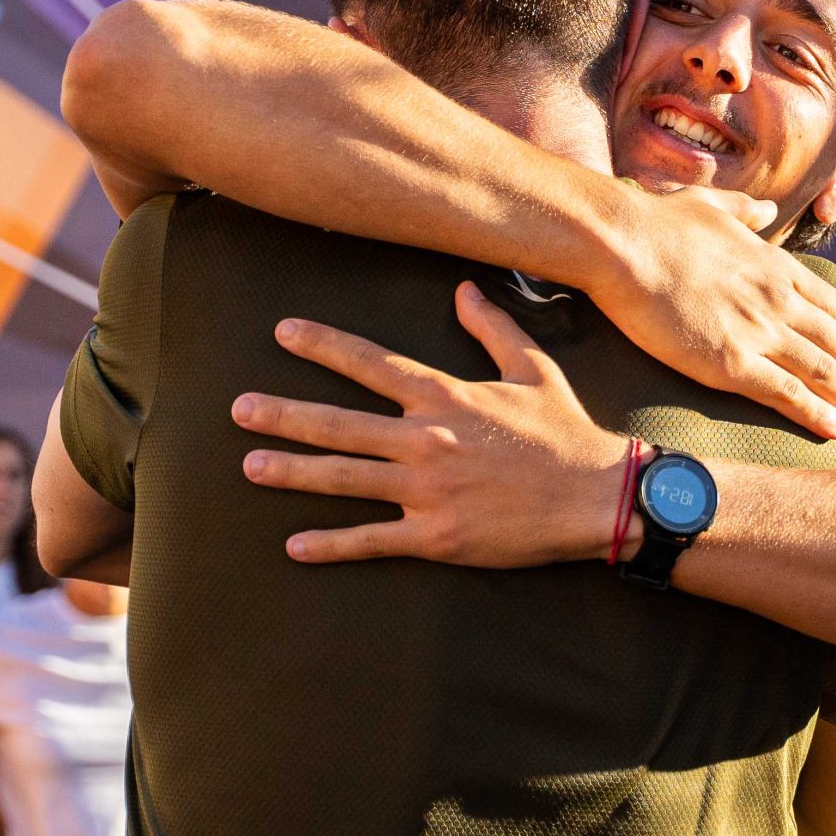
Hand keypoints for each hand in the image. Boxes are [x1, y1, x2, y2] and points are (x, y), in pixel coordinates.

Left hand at [233, 282, 630, 566]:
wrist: (597, 498)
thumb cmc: (566, 433)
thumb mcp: (533, 370)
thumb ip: (492, 329)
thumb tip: (462, 289)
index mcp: (445, 397)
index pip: (370, 363)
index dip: (324, 345)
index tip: (283, 332)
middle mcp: (426, 439)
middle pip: (339, 423)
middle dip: (284, 414)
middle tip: (238, 409)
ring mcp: (427, 490)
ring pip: (344, 479)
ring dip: (292, 472)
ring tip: (249, 466)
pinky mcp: (435, 536)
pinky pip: (371, 539)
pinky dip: (331, 545)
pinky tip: (294, 546)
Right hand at [587, 184, 835, 440]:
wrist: (623, 240)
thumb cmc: (657, 221)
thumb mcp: (712, 205)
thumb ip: (745, 210)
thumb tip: (765, 207)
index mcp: (776, 266)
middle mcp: (778, 299)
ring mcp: (758, 330)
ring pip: (824, 370)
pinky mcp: (730, 361)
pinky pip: (786, 393)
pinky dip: (817, 413)